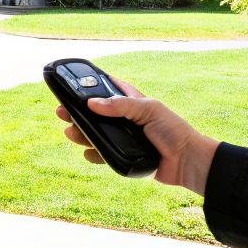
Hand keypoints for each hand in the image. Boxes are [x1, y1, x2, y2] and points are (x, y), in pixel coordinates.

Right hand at [56, 73, 217, 195]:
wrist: (186, 162)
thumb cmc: (173, 130)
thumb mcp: (148, 110)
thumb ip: (120, 105)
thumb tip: (92, 103)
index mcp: (131, 101)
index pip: (106, 88)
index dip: (89, 87)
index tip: (70, 85)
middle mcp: (124, 119)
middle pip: (94, 113)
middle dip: (77, 112)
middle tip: (62, 112)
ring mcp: (122, 137)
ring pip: (94, 134)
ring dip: (81, 133)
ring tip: (71, 133)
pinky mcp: (122, 155)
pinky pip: (102, 154)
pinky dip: (93, 154)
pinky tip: (88, 152)